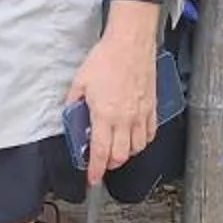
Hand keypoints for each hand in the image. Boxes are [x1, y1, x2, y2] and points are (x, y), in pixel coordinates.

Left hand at [65, 5, 159, 186]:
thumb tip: (70, 115)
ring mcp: (141, 114)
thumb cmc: (106, 59)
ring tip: (117, 150)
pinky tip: (135, 138)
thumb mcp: (80, 82)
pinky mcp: (152, 107)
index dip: (96, 170)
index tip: (92, 178)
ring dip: (126, 154)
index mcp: (105, 115)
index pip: (101, 153)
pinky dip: (142, 141)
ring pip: (137, 148)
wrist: (130, 43)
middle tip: (102, 162)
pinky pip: (150, 134)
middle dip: (110, 164)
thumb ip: (74, 103)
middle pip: (120, 156)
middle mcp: (125, 119)